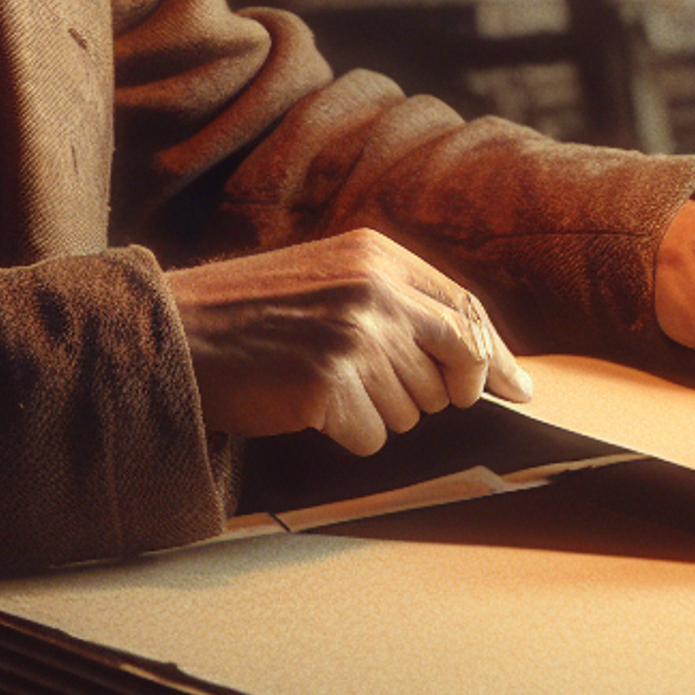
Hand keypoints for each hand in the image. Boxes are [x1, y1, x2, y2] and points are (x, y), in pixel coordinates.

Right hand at [165, 229, 532, 452]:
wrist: (176, 332)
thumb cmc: (251, 314)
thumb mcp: (330, 276)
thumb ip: (397, 300)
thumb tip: (478, 360)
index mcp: (379, 256)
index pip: (468, 311)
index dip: (497, 358)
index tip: (518, 389)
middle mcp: (375, 291)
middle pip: (453, 369)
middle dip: (426, 393)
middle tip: (365, 385)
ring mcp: (353, 338)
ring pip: (413, 410)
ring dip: (375, 412)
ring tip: (320, 384)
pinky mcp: (329, 385)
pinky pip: (372, 437)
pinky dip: (345, 435)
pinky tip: (307, 407)